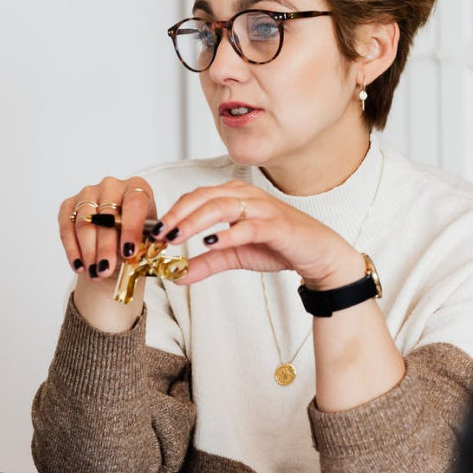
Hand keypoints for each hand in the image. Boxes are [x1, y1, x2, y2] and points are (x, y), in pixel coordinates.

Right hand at [57, 176, 154, 284]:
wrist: (116, 238)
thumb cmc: (134, 235)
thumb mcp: (146, 238)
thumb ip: (146, 242)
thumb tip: (145, 249)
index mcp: (136, 187)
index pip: (135, 203)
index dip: (131, 228)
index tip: (129, 251)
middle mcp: (111, 186)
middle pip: (106, 216)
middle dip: (105, 247)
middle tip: (106, 270)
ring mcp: (88, 193)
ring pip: (85, 223)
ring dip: (88, 251)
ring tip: (94, 273)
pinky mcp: (69, 205)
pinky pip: (67, 227)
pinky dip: (72, 249)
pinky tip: (79, 266)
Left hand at [152, 180, 364, 289]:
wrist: (318, 255)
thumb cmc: (278, 246)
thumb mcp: (235, 256)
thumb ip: (206, 263)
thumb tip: (177, 276)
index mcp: (234, 196)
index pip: (196, 196)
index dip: (173, 212)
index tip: (154, 232)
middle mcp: (246, 195)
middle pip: (203, 197)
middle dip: (177, 214)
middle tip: (159, 234)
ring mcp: (262, 208)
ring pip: (221, 206)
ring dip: (195, 221)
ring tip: (176, 237)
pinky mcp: (277, 225)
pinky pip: (248, 226)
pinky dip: (227, 234)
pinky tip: (210, 243)